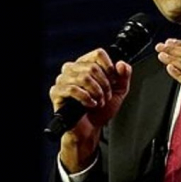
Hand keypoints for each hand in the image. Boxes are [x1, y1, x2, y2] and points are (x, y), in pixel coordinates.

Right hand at [49, 48, 132, 171]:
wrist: (91, 128)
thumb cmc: (102, 108)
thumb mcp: (119, 91)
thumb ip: (124, 75)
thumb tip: (121, 64)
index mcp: (86, 64)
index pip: (98, 54)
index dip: (109, 67)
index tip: (113, 79)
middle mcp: (72, 69)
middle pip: (92, 66)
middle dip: (104, 84)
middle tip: (106, 96)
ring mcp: (62, 80)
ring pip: (83, 77)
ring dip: (96, 92)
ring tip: (99, 101)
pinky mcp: (56, 92)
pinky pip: (72, 89)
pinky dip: (86, 98)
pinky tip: (90, 104)